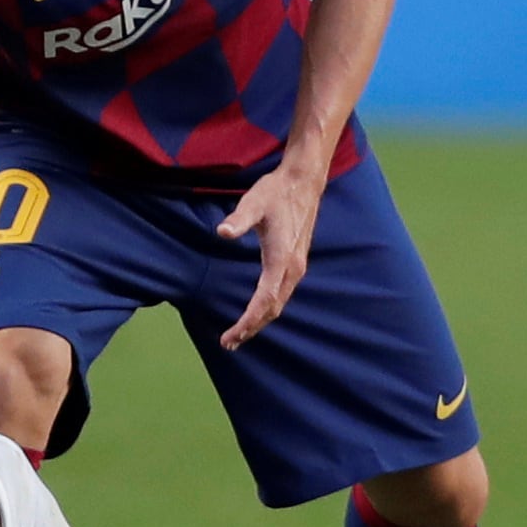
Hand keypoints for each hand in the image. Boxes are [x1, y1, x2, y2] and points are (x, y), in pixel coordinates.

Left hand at [215, 167, 322, 349]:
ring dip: (259, 321)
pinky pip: (281, 294)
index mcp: (281, 259)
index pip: (263, 301)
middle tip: (228, 343)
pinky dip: (267, 308)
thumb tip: (223, 232)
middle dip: (250, 328)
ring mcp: (297, 267)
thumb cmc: (275, 192)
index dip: (247, 322)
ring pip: (278, 304)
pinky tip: (256, 311)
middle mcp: (293, 268)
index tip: (230, 337)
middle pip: (272, 309)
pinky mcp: (296, 263)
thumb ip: (238, 219)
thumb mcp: (253, 203)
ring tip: (238, 334)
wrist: (303, 182)